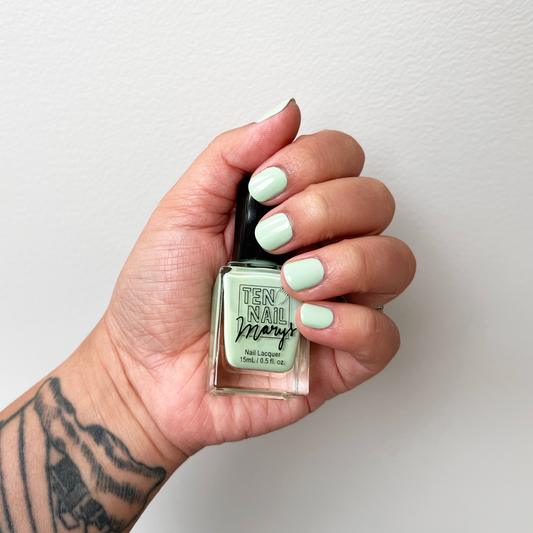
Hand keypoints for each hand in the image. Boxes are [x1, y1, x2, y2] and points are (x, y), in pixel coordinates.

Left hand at [100, 100, 414, 458]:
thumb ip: (231, 157)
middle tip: (273, 237)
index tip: (266, 187)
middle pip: (377, 202)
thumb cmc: (158, 295)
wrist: (146, 373)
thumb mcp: (182, 211)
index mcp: (288, 211)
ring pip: (395, 262)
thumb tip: (285, 112)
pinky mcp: (338, 357)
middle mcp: (319, 250)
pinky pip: (384, 335)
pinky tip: (303, 322)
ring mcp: (334, 302)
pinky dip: (351, 323)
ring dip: (347, 261)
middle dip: (328, 209)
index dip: (316, 161)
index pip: (342, 159)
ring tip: (290, 281)